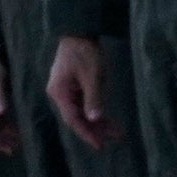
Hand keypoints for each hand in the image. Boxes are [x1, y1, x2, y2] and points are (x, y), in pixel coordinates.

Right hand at [45, 34, 115, 148]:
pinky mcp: (71, 86)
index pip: (73, 119)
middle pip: (77, 117)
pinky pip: (83, 103)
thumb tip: (95, 119)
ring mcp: (65, 90)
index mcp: (59, 92)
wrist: (79, 32)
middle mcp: (59, 94)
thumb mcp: (92, 76)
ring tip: (116, 131)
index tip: (99, 144)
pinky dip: (95, 111)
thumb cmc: (85, 52)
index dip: (86, 133)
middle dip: (95, 129)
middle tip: (114, 138)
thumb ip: (93, 99)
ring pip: (81, 112)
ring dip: (98, 121)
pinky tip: (108, 118)